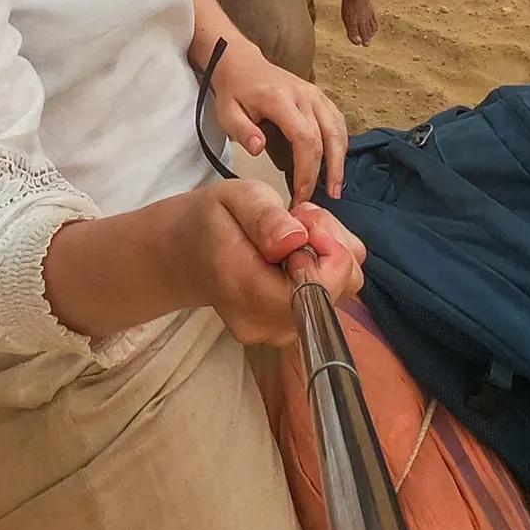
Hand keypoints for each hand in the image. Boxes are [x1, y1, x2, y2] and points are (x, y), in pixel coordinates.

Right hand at [185, 181, 364, 346]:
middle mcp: (265, 322)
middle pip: (339, 287)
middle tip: (297, 217)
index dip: (329, 246)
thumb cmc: (213, 220)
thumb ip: (265, 217)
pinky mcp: (287, 329)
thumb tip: (295, 240)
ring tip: (295, 232)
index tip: (302, 217)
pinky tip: (296, 252)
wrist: (189, 254)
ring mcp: (277, 332)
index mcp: (247, 288)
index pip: (322, 285)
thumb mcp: (235, 197)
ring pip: (340, 291)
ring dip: (329, 254)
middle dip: (331, 243)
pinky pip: (327, 297)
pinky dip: (323, 269)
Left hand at [208, 37, 348, 201]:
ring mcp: (315, 93)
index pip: (303, 138)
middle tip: (322, 200)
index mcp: (279, 99)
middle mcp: (303, 95)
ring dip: (340, 160)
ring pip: (337, 129)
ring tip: (336, 189)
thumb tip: (260, 149)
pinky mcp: (320, 96)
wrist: (242, 64)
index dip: (307, 170)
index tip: (301, 194)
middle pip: (325, 137)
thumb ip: (242, 131)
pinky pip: (338, 120)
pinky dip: (341, 143)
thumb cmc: (234, 92)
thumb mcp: (227, 113)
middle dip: (326, 172)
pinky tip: (338, 163)